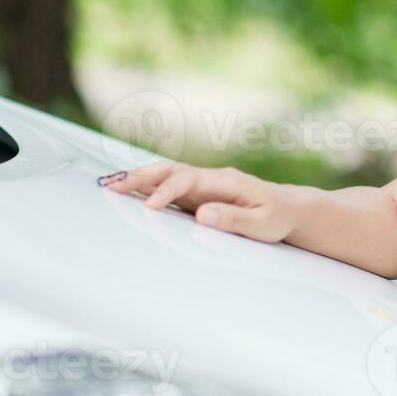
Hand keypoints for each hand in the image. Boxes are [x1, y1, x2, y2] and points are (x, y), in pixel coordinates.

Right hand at [98, 160, 296, 242]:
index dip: (168, 191)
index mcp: (226, 181)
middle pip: (170, 171)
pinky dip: (145, 189)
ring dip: (138, 179)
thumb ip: (234, 220)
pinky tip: (126, 193)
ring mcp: (201, 185)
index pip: (189, 180)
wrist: (287, 207)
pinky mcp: (196, 195)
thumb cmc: (277, 216)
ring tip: (109, 186)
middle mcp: (209, 178)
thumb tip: (202, 215)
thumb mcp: (263, 224)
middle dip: (140, 177)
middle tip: (112, 185)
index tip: (151, 206)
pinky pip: (167, 188)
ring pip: (164, 176)